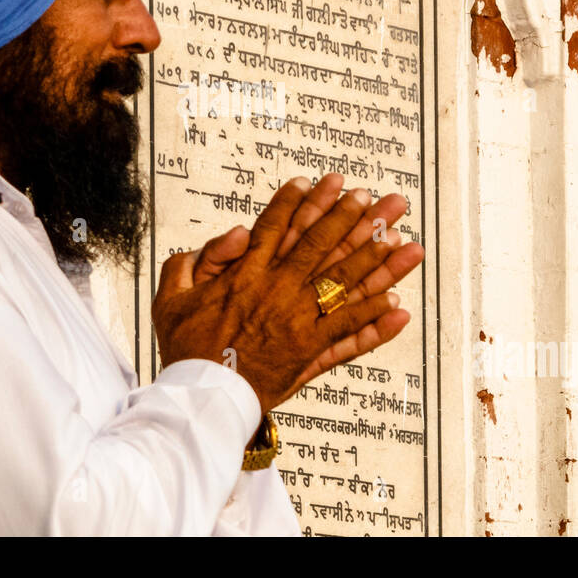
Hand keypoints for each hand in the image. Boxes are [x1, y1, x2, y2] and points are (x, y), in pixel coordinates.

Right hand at [153, 176, 424, 414]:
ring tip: (405, 241)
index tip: (323, 181)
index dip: (302, 201)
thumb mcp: (173, 294)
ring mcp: (298, 323)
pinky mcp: (310, 354)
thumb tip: (237, 232)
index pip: (277, 227)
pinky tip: (398, 305)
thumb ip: (202, 258)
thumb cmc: (185, 346)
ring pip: (345, 286)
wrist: (201, 396)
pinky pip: (348, 336)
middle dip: (352, 219)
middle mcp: (278, 292)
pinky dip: (374, 323)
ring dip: (378, 262)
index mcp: (245, 274)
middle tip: (377, 198)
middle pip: (322, 247)